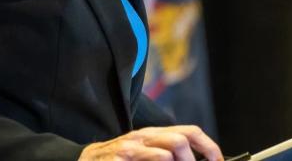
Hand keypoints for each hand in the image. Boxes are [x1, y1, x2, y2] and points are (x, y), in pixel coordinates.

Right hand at [79, 125, 222, 160]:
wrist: (82, 160)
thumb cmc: (118, 160)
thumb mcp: (145, 154)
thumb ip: (166, 154)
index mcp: (155, 134)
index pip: (190, 132)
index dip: (209, 148)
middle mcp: (144, 137)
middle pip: (181, 140)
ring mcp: (130, 148)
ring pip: (167, 152)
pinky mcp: (118, 159)